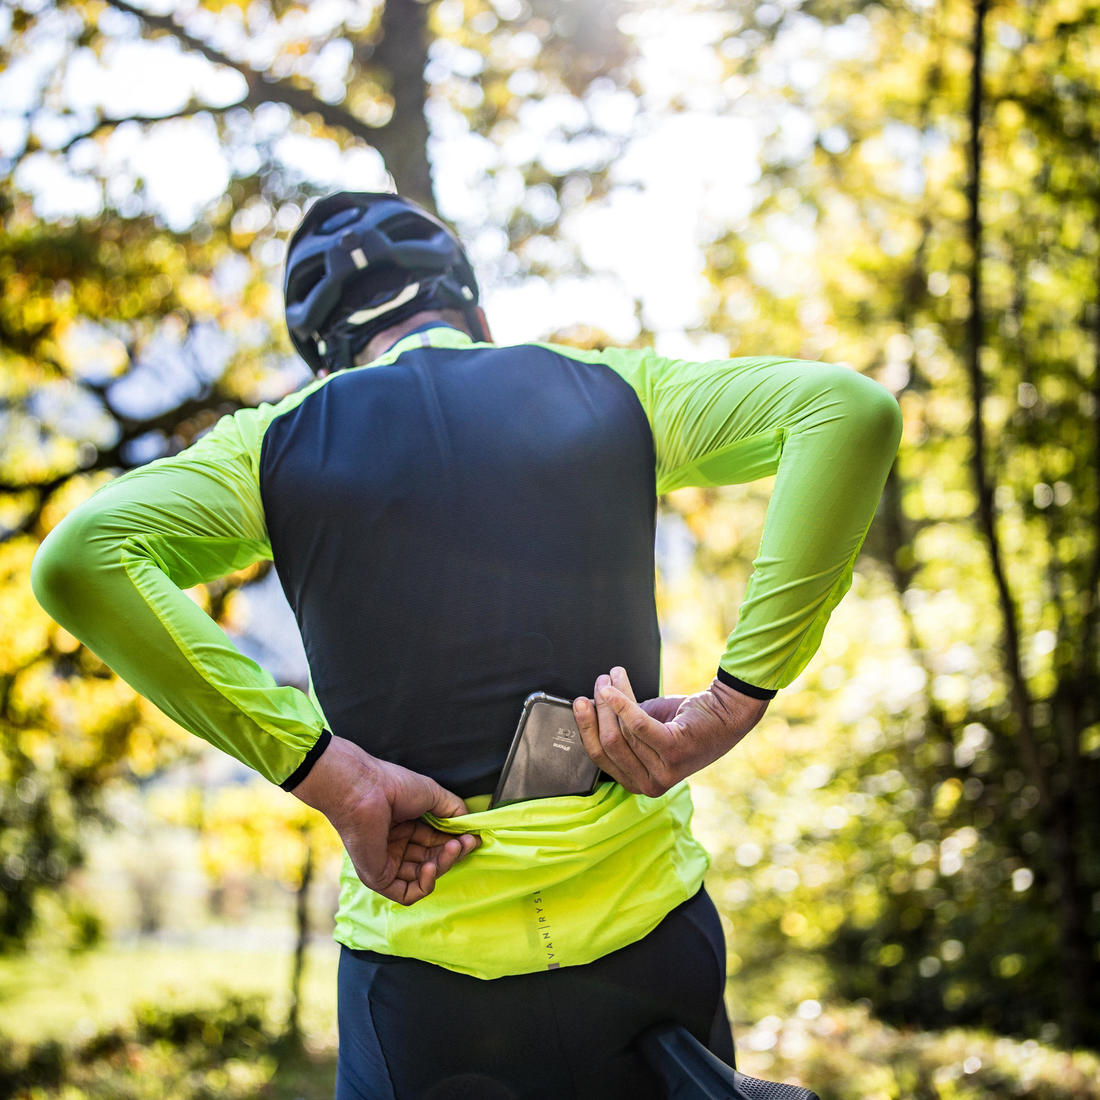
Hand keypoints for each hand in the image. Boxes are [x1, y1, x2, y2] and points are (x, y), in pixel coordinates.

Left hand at [289, 736, 478, 905]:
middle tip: (467, 842)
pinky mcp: (378, 878)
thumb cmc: (394, 786)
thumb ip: (454, 811)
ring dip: (444, 865)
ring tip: (454, 848)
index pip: (437, 843)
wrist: (365, 789)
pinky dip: (426, 884)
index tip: (474, 837)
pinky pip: (407, 893)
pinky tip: (432, 867)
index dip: (456, 842)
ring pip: (424, 877)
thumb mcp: (433, 795)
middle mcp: (398, 846)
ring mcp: (388, 863)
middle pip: (433, 860)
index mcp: (407, 827)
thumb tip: (471, 828)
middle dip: (453, 853)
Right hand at [574, 667, 768, 797]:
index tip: (580, 704)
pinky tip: (617, 683)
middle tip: (598, 684)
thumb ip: (619, 729)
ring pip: (621, 730)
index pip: (599, 757)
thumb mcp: (644, 732)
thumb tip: (590, 709)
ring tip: (612, 677)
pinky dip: (623, 701)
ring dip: (612, 697)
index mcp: (637, 782)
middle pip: (608, 744)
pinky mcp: (674, 750)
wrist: (725, 714)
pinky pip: (637, 724)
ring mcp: (663, 771)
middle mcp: (649, 785)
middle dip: (597, 710)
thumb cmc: (684, 722)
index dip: (586, 727)